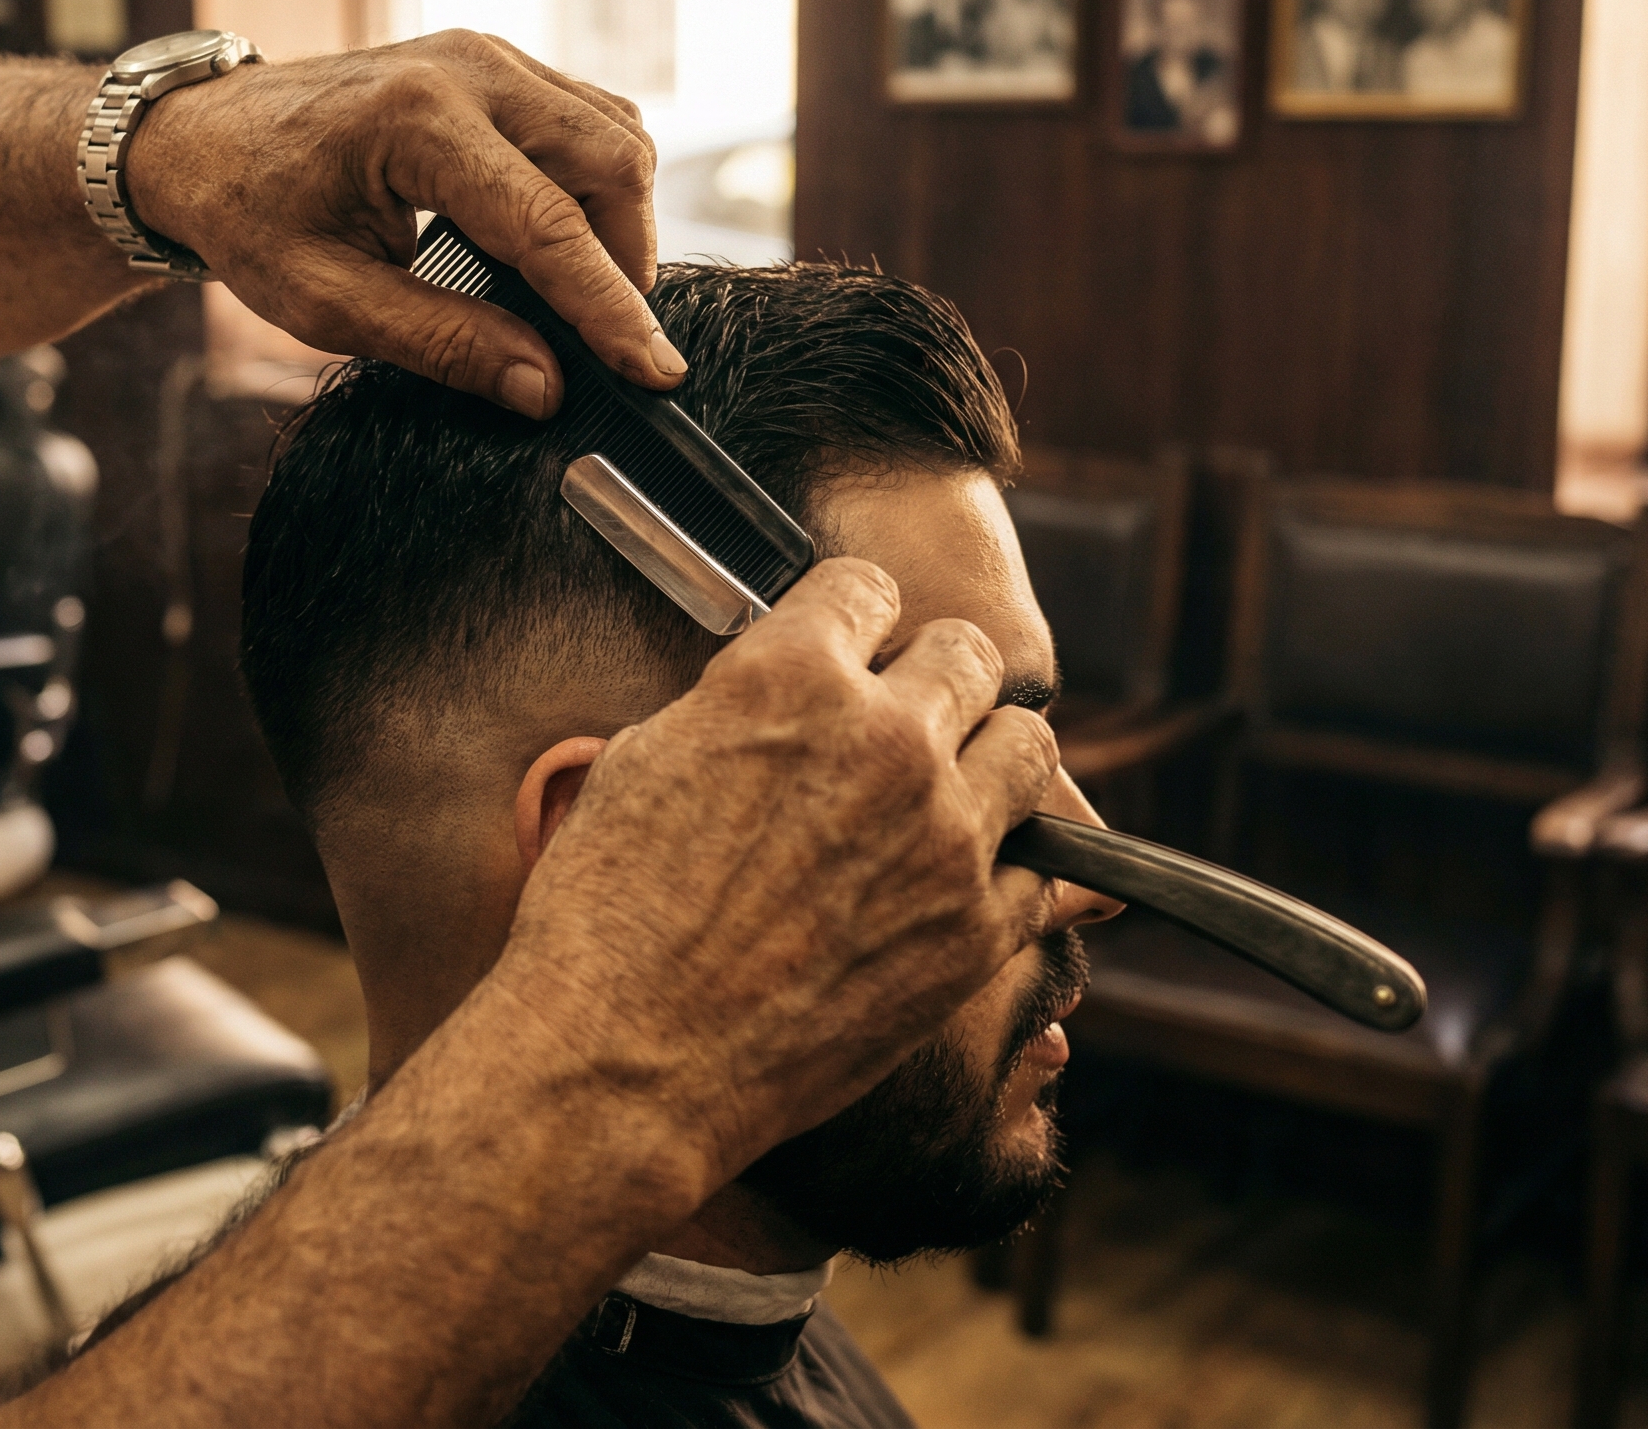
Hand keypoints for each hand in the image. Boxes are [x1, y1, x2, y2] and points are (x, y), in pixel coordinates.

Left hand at [122, 30, 679, 416]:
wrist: (202, 137)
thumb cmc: (248, 216)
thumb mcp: (323, 301)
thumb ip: (439, 342)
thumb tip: (543, 387)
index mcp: (416, 122)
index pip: (547, 224)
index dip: (608, 307)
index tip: (655, 373)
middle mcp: (467, 68)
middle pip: (612, 160)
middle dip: (626, 260)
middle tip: (605, 342)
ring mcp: (488, 55)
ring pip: (614, 134)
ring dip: (617, 222)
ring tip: (577, 296)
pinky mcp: (495, 63)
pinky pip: (588, 120)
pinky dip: (595, 188)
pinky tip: (557, 243)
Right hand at [482, 558, 1063, 1186]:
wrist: (629, 1060)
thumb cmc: (605, 916)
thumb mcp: (642, 761)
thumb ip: (734, 708)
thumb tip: (769, 703)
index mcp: (788, 677)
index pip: (865, 588)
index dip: (848, 618)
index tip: (845, 646)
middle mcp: (885, 739)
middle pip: (967, 652)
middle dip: (931, 675)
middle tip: (902, 715)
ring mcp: (945, 835)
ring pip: (1030, 743)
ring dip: (990, 753)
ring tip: (948, 788)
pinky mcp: (977, 930)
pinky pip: (1042, 865)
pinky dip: (1008, 863)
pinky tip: (955, 878)